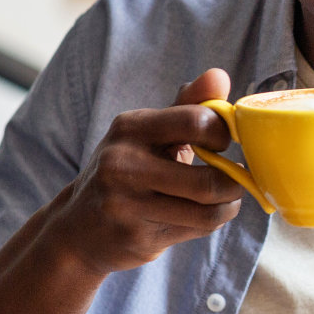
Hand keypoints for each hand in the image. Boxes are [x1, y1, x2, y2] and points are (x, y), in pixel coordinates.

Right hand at [46, 68, 246, 275]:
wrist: (78, 227)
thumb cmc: (127, 170)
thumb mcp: (148, 132)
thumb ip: (188, 104)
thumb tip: (220, 76)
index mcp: (130, 128)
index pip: (197, 121)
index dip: (222, 133)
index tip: (221, 142)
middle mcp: (122, 165)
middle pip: (208, 180)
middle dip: (234, 181)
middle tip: (234, 178)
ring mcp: (126, 205)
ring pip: (207, 211)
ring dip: (228, 206)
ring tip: (225, 198)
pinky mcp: (135, 237)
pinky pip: (195, 230)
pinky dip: (210, 222)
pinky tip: (201, 214)